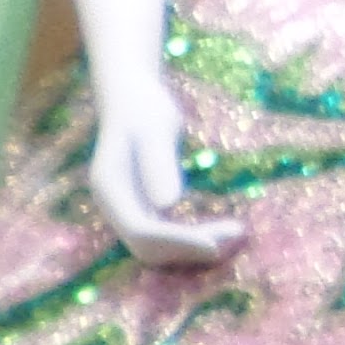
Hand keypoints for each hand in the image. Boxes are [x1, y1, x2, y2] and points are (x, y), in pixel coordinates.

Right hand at [86, 81, 243, 266]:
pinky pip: (166, 235)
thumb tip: (168, 204)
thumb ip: (158, 163)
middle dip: (189, 246)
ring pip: (158, 246)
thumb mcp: (155, 129)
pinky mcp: (144, 208)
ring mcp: (127, 209)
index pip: (140, 230)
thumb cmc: (145, 107)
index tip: (215, 244)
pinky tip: (222, 229)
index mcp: (109, 187)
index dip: (176, 241)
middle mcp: (114, 206)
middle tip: (236, 232)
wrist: (133, 97)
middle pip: (148, 245)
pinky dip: (193, 237)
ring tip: (236, 231)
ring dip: (194, 246)